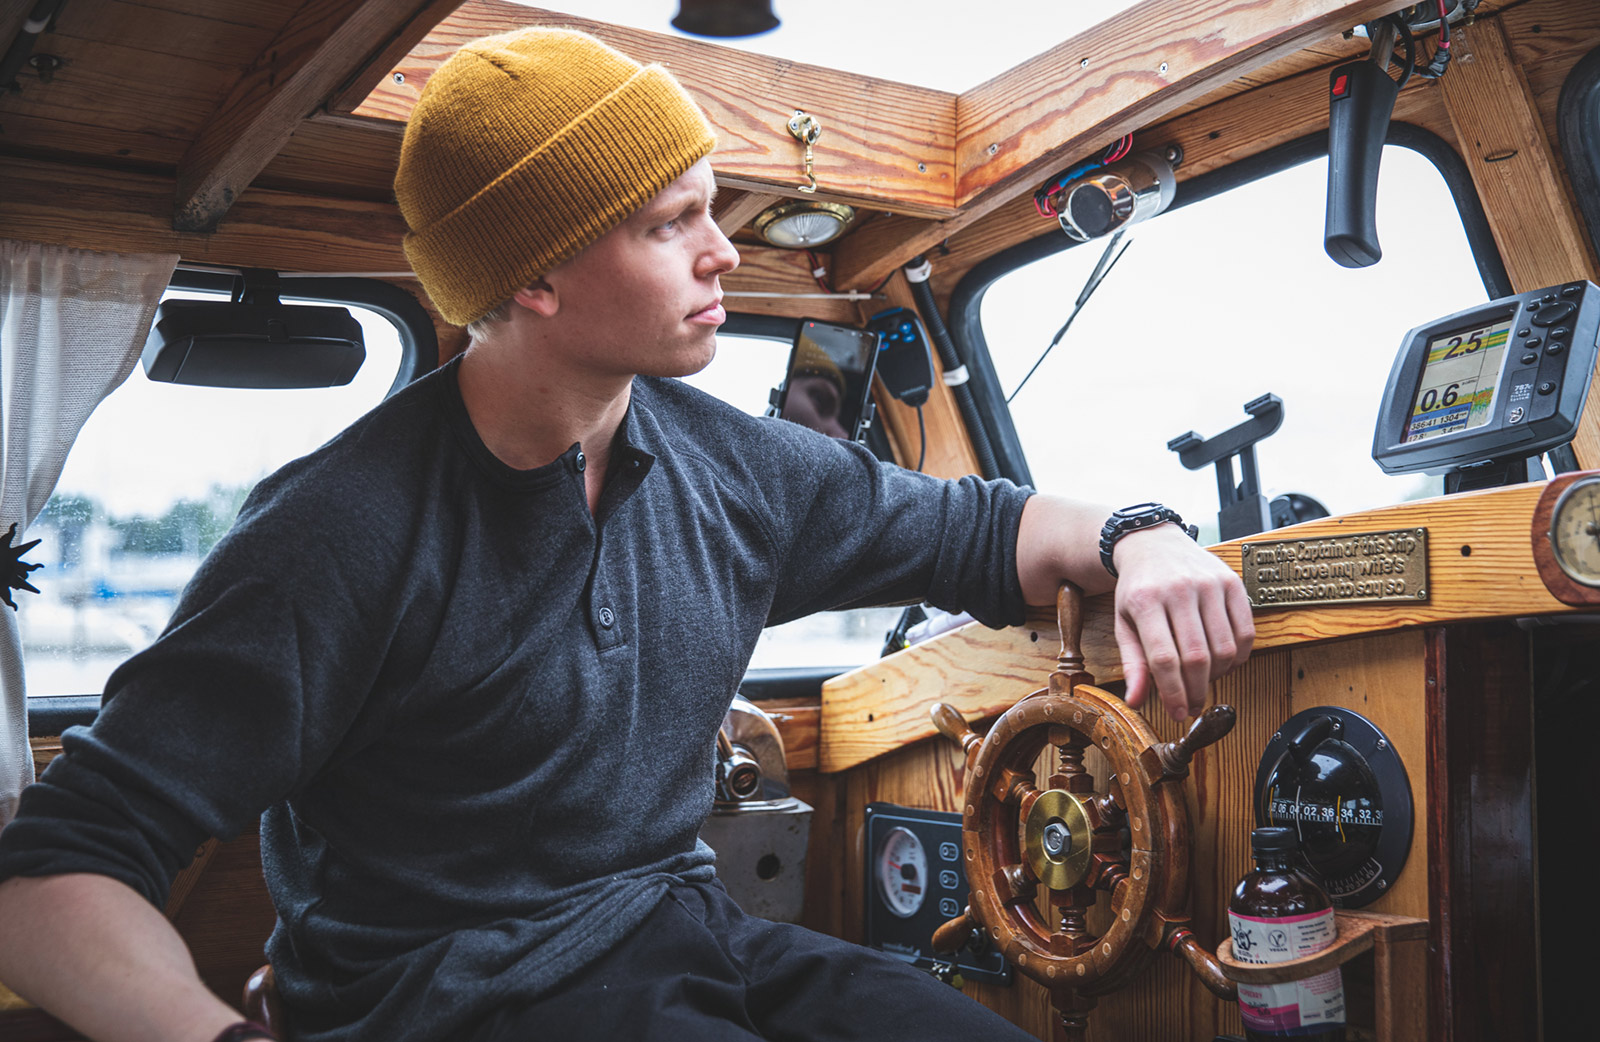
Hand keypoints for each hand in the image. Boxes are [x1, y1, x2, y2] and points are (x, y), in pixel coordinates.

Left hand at [1110, 523, 1253, 719]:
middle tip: (1192, 705)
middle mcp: (1179, 590)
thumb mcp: (1124, 623)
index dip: (1173, 693)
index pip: (1164, 659)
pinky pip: (1245, 632)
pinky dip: (1238, 657)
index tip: (1177, 712)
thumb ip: (1132, 663)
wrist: (1153, 543)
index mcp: (1146, 601)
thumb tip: (1135, 701)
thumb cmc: (1138, 588)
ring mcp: (1209, 584)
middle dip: (1196, 691)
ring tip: (1204, 681)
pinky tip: (1223, 663)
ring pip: (1224, 648)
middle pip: (1197, 657)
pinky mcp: (1232, 582)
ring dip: (1217, 676)